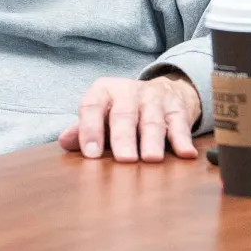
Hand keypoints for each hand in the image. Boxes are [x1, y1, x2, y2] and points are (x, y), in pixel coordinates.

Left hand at [58, 74, 201, 162]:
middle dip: (124, 137)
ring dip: (153, 140)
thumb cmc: (120, 112)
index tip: (91, 154)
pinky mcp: (176, 107)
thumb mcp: (100, 116)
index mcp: (103, 91)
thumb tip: (64, 142)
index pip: (92, 107)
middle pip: (124, 114)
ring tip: (151, 159)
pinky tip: (185, 154)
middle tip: (125, 159)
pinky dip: (182, 139)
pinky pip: (179, 123)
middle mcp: (128, 91)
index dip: (90, 130)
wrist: (159, 92)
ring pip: (152, 120)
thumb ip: (82, 130)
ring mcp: (153, 98)